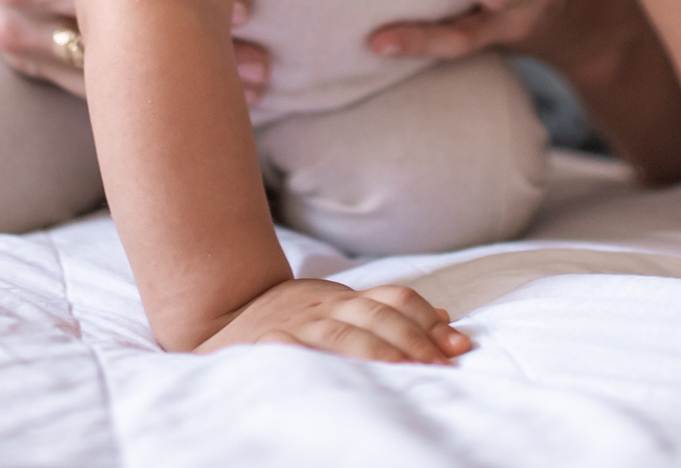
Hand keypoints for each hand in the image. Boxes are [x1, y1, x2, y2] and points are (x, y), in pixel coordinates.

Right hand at [0, 0, 269, 100]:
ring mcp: (23, 54)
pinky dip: (144, 95)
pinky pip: (92, 87)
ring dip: (175, 93)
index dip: (171, 8)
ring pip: (106, 84)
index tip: (238, 8)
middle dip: (185, 65)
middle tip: (262, 70)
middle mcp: (17, 27)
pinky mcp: (34, 65)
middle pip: (112, 55)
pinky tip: (200, 97)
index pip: (105, 0)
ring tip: (251, 92)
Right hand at [196, 279, 471, 363]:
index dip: (428, 320)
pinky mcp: (265, 346)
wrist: (220, 315)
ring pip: (343, 336)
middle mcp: (322, 306)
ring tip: (410, 374)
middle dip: (415, 340)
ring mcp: (293, 325)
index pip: (394, 299)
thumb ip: (384, 314)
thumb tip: (446, 319)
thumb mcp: (338, 310)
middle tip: (444, 366)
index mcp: (342, 298)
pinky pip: (297, 353)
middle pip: (376, 315)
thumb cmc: (290, 322)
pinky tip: (346, 382)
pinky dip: (322, 363)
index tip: (460, 345)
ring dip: (381, 354)